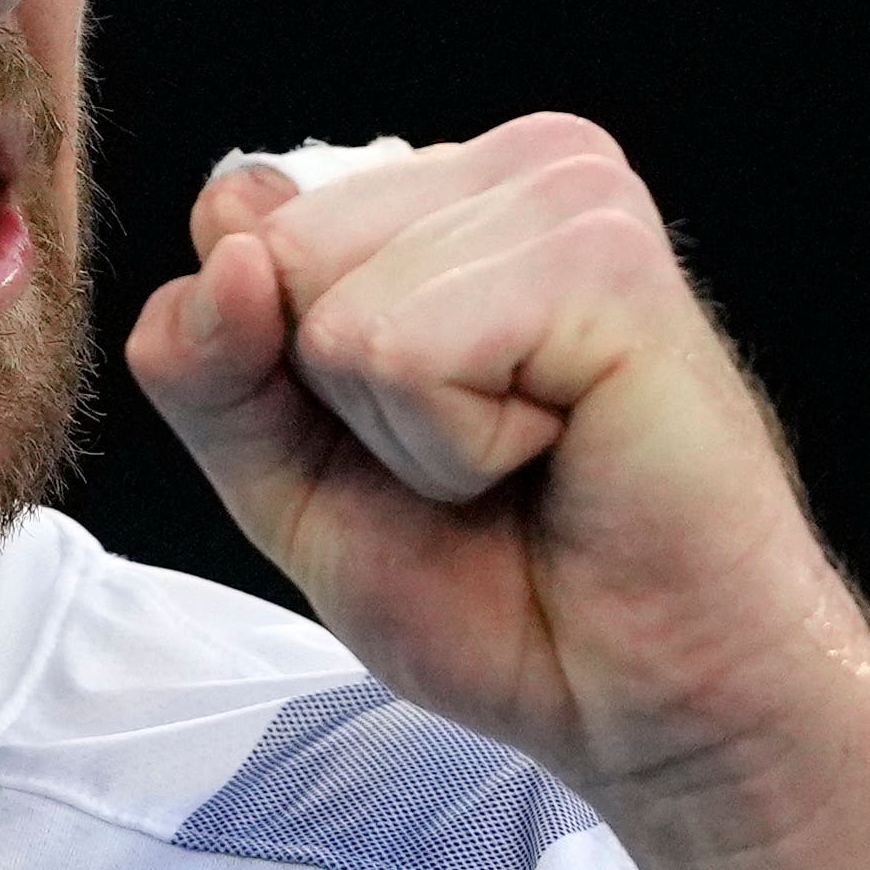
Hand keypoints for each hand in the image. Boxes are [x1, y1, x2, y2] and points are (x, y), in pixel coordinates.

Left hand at [122, 115, 869, 869]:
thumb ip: (213, 365)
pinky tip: (562, 454)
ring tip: (531, 463)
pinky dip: (454, 446)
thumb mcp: (293, 484)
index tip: (424, 448)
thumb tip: (221, 236)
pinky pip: (400, 349)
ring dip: (410, 436)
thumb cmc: (510, 598)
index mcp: (453, 194)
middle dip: (348, 407)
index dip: (292, 385)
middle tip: (486, 468)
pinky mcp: (604, 261)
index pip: (245, 230)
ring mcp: (571, 198)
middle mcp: (519, 168)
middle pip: (278, 259)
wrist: (657, 701)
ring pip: (330, 307)